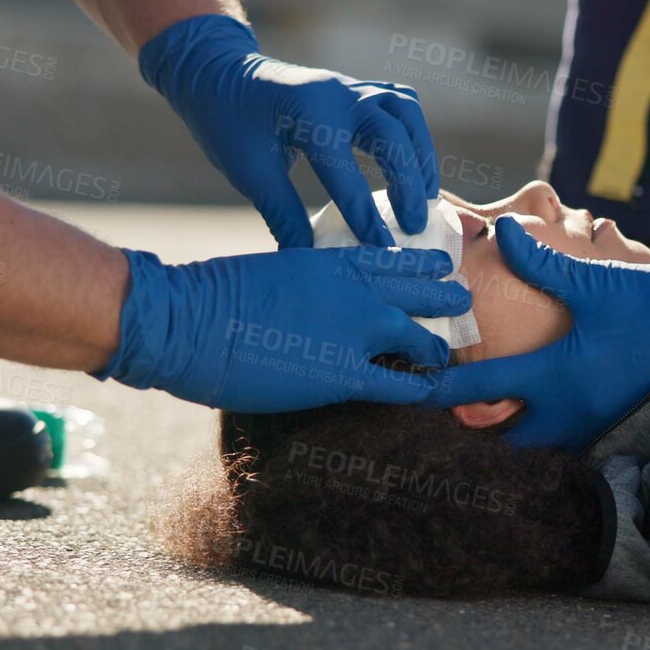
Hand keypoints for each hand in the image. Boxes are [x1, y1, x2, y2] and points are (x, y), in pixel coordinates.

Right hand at [98, 246, 470, 412]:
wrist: (187, 320)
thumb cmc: (210, 297)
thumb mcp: (268, 272)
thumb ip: (300, 282)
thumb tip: (304, 299)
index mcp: (331, 259)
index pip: (393, 257)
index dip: (421, 262)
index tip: (440, 262)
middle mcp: (354, 289)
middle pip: (418, 288)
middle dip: (444, 294)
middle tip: (463, 297)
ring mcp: (356, 330)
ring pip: (420, 335)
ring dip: (438, 343)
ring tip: (450, 349)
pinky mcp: (344, 374)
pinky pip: (400, 384)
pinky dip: (420, 388)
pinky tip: (433, 392)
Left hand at [139, 14, 437, 247]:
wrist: (219, 74)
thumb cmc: (228, 123)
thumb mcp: (250, 173)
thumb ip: (284, 215)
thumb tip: (310, 262)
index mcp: (307, 111)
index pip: (345, 168)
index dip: (363, 212)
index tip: (380, 248)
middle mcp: (337, 92)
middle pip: (391, 135)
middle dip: (407, 183)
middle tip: (411, 227)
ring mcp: (351, 86)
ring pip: (405, 114)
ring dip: (421, 155)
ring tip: (426, 197)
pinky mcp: (357, 88)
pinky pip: (400, 104)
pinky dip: (414, 134)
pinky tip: (416, 165)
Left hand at [421, 218, 649, 449]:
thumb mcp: (595, 280)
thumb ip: (541, 262)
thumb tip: (501, 231)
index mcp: (558, 375)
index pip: (482, 391)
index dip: (439, 390)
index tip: (409, 387)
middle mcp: (572, 411)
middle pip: (505, 439)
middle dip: (475, 430)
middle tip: (448, 410)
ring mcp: (597, 425)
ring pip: (538, 445)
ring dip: (512, 433)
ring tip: (484, 416)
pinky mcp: (618, 425)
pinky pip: (570, 440)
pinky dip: (548, 433)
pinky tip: (538, 413)